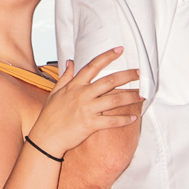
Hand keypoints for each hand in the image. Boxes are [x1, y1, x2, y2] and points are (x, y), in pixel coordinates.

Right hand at [26, 48, 141, 159]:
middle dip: (127, 76)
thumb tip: (70, 62)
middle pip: (109, 81)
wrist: (46, 138)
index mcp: (74, 86)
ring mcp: (87, 110)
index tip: (120, 50)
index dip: (107, 56)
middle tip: (140, 73)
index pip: (93, 66)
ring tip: (143, 95)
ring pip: (114, 100)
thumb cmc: (49, 116)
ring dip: (131, 97)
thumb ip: (65, 77)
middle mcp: (82, 95)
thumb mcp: (55, 93)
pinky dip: (124, 120)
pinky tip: (134, 117)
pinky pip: (111, 121)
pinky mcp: (90, 125)